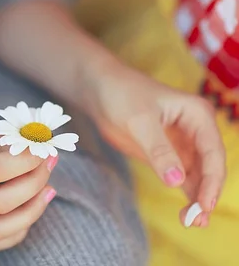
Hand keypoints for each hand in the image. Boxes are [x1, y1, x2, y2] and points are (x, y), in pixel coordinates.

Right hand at [0, 99, 57, 251]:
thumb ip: (1, 140)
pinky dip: (17, 231)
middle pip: (3, 202)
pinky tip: (30, 208)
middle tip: (48, 161)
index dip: (28, 161)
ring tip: (47, 188)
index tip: (44, 148)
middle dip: (35, 182)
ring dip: (32, 211)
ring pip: (0, 230)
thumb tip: (35, 154)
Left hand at [86, 65, 225, 226]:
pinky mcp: (167, 154)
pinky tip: (187, 213)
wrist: (98, 88)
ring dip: (197, 198)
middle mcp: (196, 129)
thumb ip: (159, 150)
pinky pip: (182, 177)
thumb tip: (176, 181)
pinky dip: (185, 194)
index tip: (205, 205)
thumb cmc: (120, 94)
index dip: (212, 181)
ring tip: (192, 223)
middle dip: (206, 193)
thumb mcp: (139, 121)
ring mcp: (183, 143)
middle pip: (210, 167)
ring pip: (198, 176)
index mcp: (198, 115)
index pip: (213, 152)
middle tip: (197, 221)